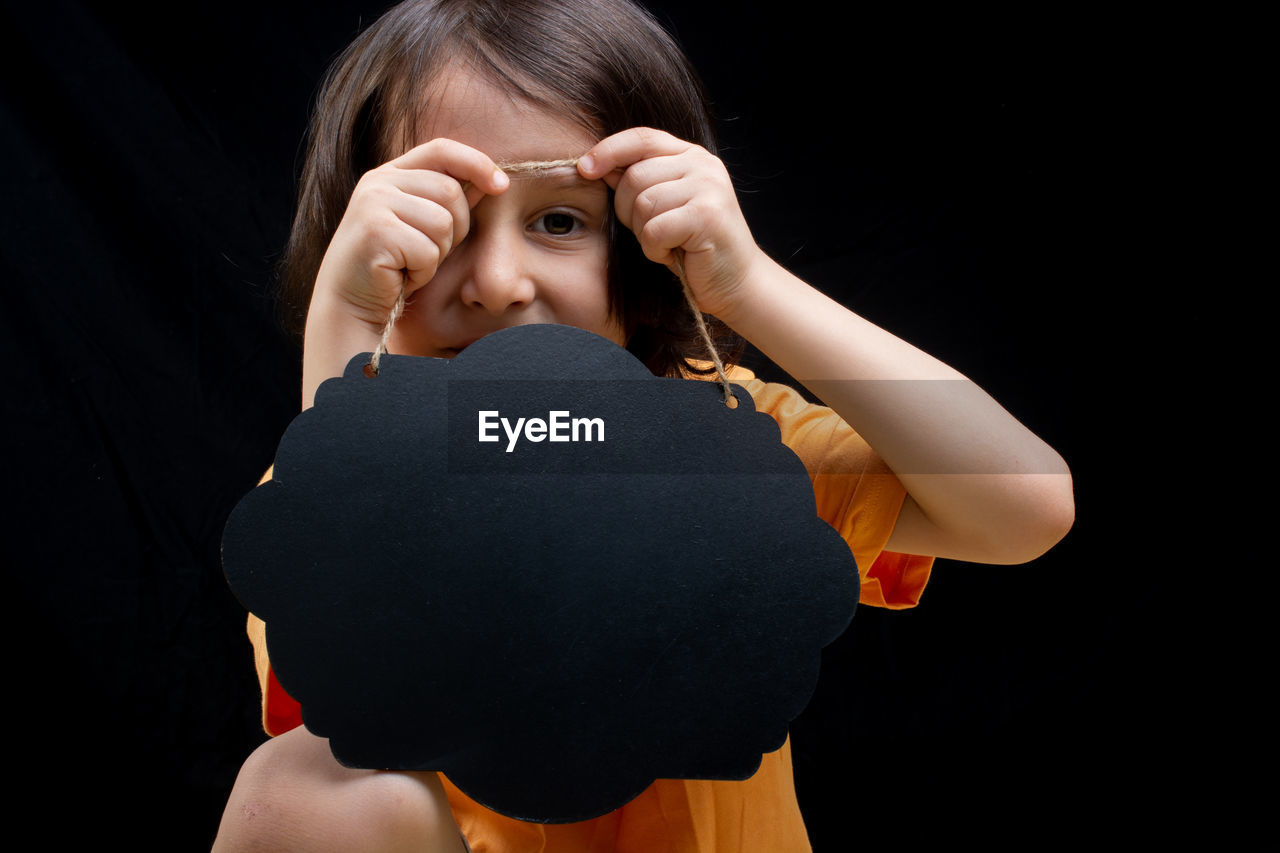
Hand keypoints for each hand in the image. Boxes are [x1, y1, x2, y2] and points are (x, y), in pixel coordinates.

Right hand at [313, 139, 509, 329]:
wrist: (349, 302)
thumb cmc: (392, 267)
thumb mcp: (423, 226)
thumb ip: (449, 201)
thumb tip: (492, 179)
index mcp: (390, 174)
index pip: (442, 149)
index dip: (476, 163)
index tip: (501, 185)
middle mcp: (378, 182)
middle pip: (451, 191)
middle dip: (455, 229)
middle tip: (427, 252)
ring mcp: (373, 204)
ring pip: (443, 222)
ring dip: (437, 253)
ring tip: (410, 264)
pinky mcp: (376, 233)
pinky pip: (427, 251)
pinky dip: (422, 272)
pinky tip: (400, 276)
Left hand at [578, 128, 763, 321]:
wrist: (737, 282)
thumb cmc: (694, 248)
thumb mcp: (663, 208)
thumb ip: (637, 183)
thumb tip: (594, 165)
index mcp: (691, 156)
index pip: (642, 138)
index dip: (609, 150)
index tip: (584, 168)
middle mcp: (703, 165)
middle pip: (635, 176)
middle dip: (629, 211)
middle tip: (652, 232)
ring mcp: (708, 188)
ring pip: (643, 203)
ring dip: (645, 233)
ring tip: (669, 243)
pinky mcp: (707, 216)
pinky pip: (654, 229)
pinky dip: (656, 249)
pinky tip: (675, 255)